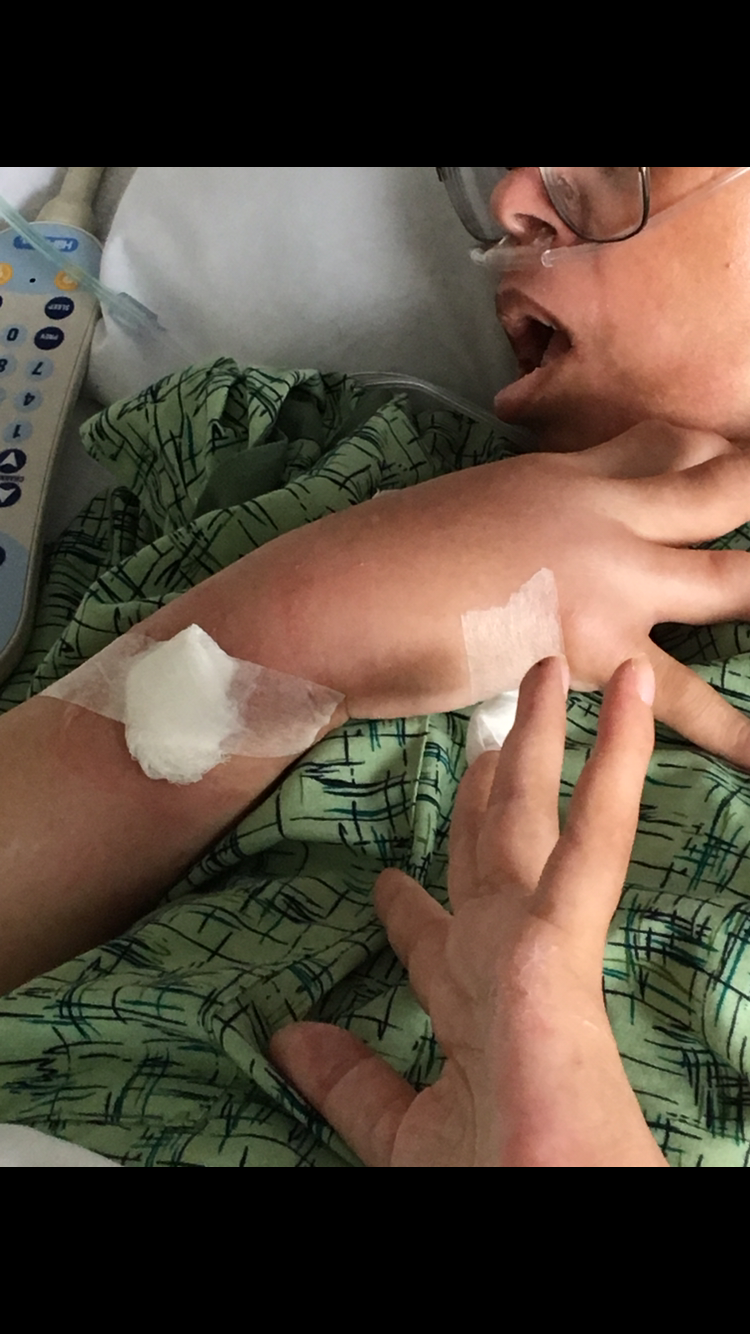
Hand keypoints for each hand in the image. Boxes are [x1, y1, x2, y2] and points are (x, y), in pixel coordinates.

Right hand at [149, 418, 749, 767]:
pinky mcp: (594, 649)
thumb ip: (519, 516)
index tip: (738, 466)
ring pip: (728, 579)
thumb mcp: (462, 509)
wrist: (343, 597)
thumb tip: (526, 532)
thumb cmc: (377, 556)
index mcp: (564, 473)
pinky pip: (683, 697)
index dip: (714, 455)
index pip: (665, 446)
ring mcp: (608, 578)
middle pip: (718, 490)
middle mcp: (601, 513)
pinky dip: (731, 729)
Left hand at [271, 656, 668, 1167]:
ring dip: (544, 741)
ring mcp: (538, 943)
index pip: (439, 937)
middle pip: (491, 852)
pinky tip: (617, 700)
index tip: (384, 882)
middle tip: (482, 731)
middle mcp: (503, 960)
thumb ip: (351, 1082)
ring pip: (538, 818)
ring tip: (546, 673)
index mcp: (470, 1006)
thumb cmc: (494, 1181)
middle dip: (486, 791)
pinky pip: (592, 839)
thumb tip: (287, 1040)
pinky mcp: (562, 941)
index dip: (409, 907)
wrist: (540, 1205)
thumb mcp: (400, 1132)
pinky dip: (609, 764)